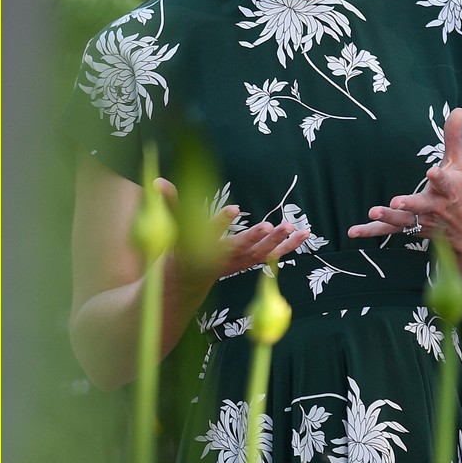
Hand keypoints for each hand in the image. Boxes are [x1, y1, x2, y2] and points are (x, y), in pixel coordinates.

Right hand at [153, 177, 311, 281]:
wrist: (188, 280)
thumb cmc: (180, 250)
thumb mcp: (173, 229)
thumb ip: (170, 205)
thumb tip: (157, 182)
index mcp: (201, 248)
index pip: (210, 235)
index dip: (221, 222)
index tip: (235, 209)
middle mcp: (221, 258)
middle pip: (241, 248)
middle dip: (256, 238)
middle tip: (271, 225)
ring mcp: (238, 262)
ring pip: (261, 254)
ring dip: (278, 242)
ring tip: (292, 227)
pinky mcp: (250, 262)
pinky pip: (273, 255)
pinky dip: (289, 246)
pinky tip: (304, 233)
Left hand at [348, 107, 461, 241]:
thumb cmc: (460, 188)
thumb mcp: (459, 162)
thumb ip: (454, 137)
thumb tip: (458, 109)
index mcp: (449, 189)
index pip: (445, 182)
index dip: (439, 178)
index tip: (432, 172)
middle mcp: (435, 207)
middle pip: (422, 206)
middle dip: (410, 204)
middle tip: (396, 202)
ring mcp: (421, 220)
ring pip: (403, 221)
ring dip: (388, 217)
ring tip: (373, 212)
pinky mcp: (408, 229)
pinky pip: (388, 232)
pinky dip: (370, 232)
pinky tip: (352, 232)